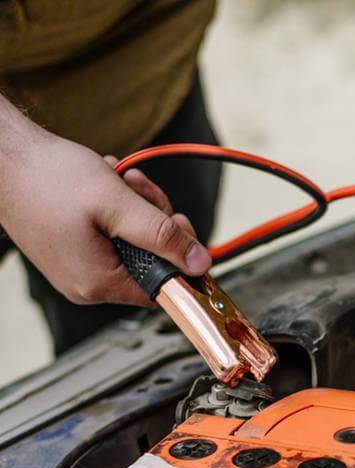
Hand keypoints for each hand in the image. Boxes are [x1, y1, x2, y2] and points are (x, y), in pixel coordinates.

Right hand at [1, 130, 210, 306]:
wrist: (3, 156)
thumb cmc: (47, 177)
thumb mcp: (119, 204)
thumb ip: (163, 236)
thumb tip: (200, 262)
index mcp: (98, 283)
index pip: (163, 289)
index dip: (181, 260)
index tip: (183, 230)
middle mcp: (87, 284)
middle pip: (151, 263)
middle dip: (156, 223)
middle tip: (143, 192)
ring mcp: (78, 268)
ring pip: (134, 244)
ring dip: (138, 210)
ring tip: (120, 181)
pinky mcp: (73, 251)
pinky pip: (113, 236)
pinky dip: (118, 210)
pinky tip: (108, 186)